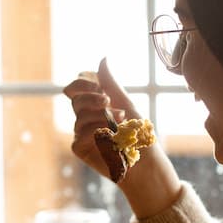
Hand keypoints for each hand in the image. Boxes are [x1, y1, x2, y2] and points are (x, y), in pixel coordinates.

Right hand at [62, 57, 140, 178]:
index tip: (99, 87)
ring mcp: (82, 133)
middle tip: (108, 102)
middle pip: (76, 100)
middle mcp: (86, 118)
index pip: (77, 88)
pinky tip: (110, 138)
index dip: (82, 84)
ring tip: (120, 123)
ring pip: (79, 116)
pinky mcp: (80, 148)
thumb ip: (111, 84)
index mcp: (95, 104)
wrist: (146, 162)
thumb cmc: (140, 135)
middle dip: (92, 99)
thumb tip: (103, 59)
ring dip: (101, 117)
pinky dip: (95, 133)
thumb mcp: (126, 103)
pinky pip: (79, 134)